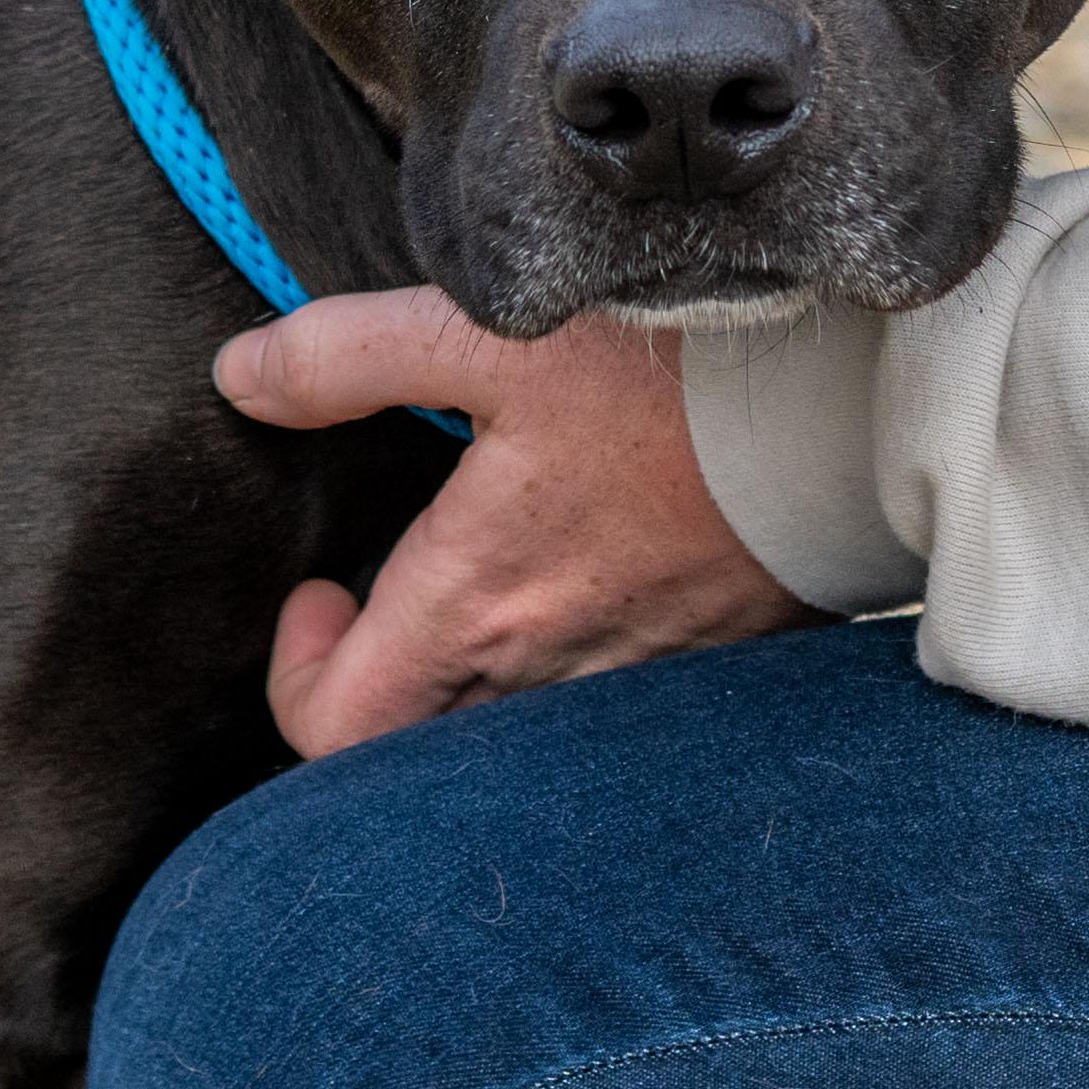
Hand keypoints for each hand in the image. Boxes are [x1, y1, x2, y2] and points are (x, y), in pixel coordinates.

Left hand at [217, 287, 814, 758]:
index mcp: (474, 604)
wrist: (846, 417)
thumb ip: (347, 355)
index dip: (297, 677)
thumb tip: (242, 376)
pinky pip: (606, 716)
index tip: (320, 593)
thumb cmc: (672, 378)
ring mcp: (627, 687)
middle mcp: (542, 674)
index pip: (334, 728)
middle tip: (379, 609)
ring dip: (467, 689)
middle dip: (373, 690)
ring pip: (508, 741)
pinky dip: (566, 682)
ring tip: (475, 599)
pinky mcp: (703, 676)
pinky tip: (583, 596)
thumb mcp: (490, 334)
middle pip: (413, 754)